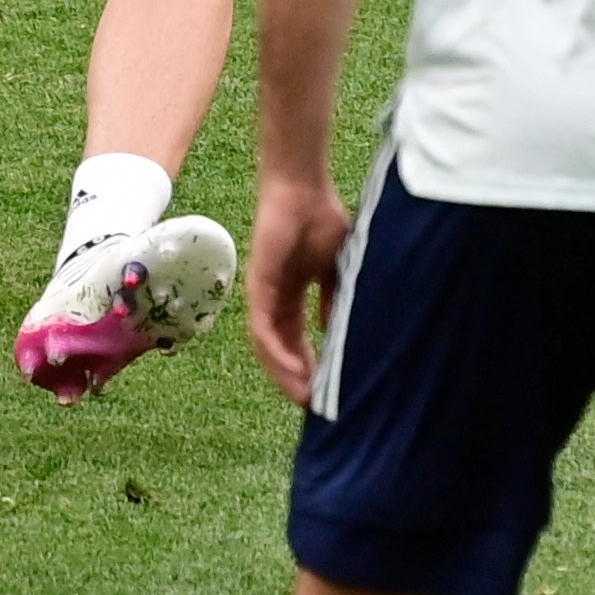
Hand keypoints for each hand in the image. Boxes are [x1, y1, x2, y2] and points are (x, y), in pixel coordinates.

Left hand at [247, 176, 351, 406]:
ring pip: (269, 348)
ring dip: (285, 375)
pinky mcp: (258, 286)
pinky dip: (277, 354)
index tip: (325, 390)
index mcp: (292, 295)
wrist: (303, 188)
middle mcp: (274, 299)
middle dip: (297, 379)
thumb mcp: (335, 267)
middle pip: (281, 351)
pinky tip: (296, 372)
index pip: (296, 341)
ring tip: (306, 398)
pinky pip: (263, 329)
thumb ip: (334, 298)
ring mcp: (264, 294)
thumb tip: (335, 328)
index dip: (309, 366)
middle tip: (315, 407)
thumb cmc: (320, 218)